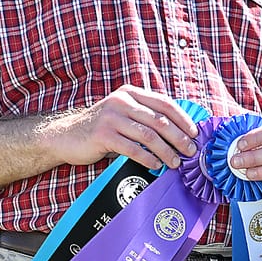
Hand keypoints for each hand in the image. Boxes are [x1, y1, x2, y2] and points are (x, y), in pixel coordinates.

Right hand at [48, 87, 196, 169]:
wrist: (66, 135)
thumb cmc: (102, 129)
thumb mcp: (124, 115)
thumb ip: (145, 118)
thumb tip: (179, 134)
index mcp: (130, 94)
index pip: (164, 103)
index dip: (183, 119)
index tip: (195, 134)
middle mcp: (122, 102)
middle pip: (160, 120)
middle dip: (179, 138)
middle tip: (190, 151)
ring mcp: (111, 117)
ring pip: (149, 135)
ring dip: (166, 151)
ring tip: (176, 163)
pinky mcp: (103, 135)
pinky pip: (133, 148)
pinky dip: (148, 158)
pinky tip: (156, 165)